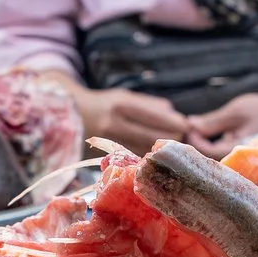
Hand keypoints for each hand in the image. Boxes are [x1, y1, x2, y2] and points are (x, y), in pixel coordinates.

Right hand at [72, 85, 194, 153]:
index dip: (174, 122)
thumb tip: (173, 112)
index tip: (187, 125)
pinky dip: (146, 158)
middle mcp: (114, 123)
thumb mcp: (124, 97)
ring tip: (173, 149)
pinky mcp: (105, 155)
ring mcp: (109, 141)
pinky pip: (132, 159)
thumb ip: (149, 105)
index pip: (155, 116)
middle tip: (184, 138)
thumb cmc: (104, 104)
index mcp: (121, 104)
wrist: (70, 114)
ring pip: (143, 150)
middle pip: (152, 136)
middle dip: (171, 138)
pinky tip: (156, 158)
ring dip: (161, 151)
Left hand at [185, 76, 257, 155]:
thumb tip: (189, 126)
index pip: (210, 152)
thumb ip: (213, 121)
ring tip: (194, 125)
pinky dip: (209, 140)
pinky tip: (204, 128)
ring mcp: (237, 156)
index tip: (189, 125)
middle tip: (188, 125)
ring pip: (212, 154)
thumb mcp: (236, 111)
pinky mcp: (235, 151)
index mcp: (239, 150)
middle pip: (208, 157)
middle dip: (195, 141)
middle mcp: (238, 158)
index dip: (195, 140)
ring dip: (201, 140)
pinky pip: (218, 150)